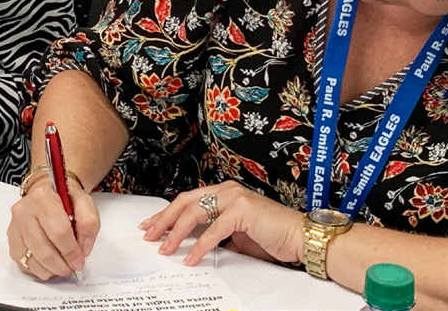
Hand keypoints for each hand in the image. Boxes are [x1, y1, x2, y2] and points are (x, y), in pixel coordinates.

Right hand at [7, 172, 98, 279]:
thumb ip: (89, 224)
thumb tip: (83, 250)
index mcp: (42, 197)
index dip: (71, 251)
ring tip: (63, 266)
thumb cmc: (65, 200)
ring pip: (33, 261)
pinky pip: (24, 264)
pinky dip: (40, 270)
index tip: (80, 261)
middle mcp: (24, 211)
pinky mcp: (11, 240)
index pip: (58, 231)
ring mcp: (15, 227)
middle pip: (44, 250)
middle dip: (62, 265)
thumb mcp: (84, 202)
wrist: (46, 195)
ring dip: (52, 270)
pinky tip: (50, 264)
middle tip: (72, 267)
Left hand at [139, 181, 304, 266]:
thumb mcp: (236, 234)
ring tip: (165, 248)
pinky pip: (213, 230)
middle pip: (186, 202)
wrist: (299, 237)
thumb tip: (191, 242)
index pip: (188, 199)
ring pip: (195, 213)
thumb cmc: (272, 235)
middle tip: (149, 234)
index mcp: (225, 192)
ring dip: (176, 232)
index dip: (168, 213)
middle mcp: (228, 190)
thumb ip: (214, 232)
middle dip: (164, 219)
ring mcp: (235, 198)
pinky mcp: (243, 210)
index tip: (152, 225)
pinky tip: (191, 257)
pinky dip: (199, 246)